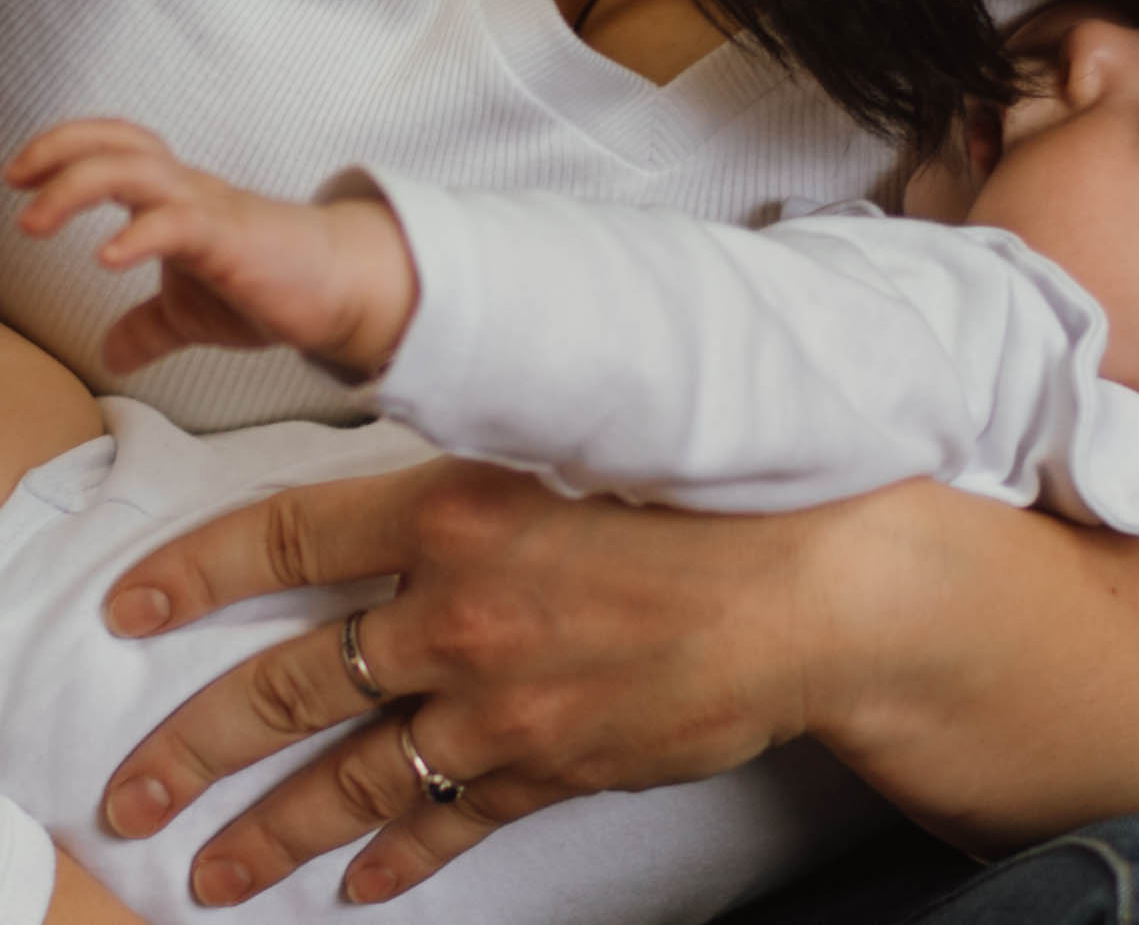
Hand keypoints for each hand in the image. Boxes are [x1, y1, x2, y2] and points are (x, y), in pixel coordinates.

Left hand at [6, 118, 414, 374]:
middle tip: (16, 181)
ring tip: (36, 223)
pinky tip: (107, 258)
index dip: (64, 149)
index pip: (116, 148)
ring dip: (76, 186)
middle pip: (119, 143)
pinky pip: (178, 223)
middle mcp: (189, 193)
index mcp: (177, 200)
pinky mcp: (231, 240)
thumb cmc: (273, 287)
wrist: (343, 289)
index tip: (20, 176)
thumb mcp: (193, 313)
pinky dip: (136, 235)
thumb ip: (149, 326)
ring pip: (137, 170)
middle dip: (58, 151)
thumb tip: (112, 355)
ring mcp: (211, 212)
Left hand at [93, 464, 1138, 903]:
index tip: (131, 607)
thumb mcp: (588, 451)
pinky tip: (356, 889)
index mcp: (462, 507)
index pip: (290, 537)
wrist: (817, 588)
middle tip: (128, 791)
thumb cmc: (718, 498)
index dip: (199, 572)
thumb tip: (423, 495)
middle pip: (291, 682)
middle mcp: (459, 610)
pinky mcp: (552, 763)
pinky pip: (449, 820)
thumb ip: (491, 480)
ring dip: (271, 828)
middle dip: (196, 741)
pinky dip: (397, 858)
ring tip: (206, 870)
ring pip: (352, 773)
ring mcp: (501, 700)